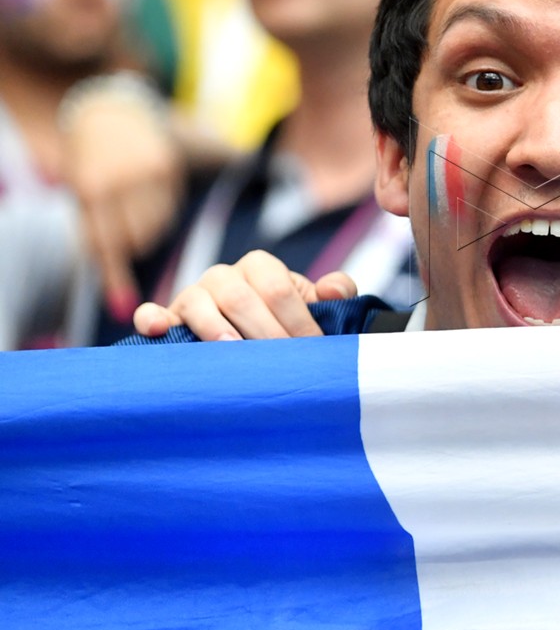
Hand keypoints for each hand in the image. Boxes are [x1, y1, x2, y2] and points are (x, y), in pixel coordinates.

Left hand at [61, 85, 182, 319]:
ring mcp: (147, 172)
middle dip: (131, 242)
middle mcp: (121, 181)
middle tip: (124, 227)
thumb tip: (120, 302)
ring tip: (133, 204)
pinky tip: (146, 190)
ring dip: (146, 226)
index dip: (115, 277)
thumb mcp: (82, 195)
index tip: (122, 307)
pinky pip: (169, 208)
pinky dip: (158, 208)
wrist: (108, 114)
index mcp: (91, 190)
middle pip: (136, 239)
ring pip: (156, 226)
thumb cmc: (89, 164)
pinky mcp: (169, 166)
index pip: (106, 244)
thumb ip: (98, 239)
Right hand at [131, 251, 358, 340]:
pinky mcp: (169, 318)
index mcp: (261, 267)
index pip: (277, 289)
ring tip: (233, 351)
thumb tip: (335, 290)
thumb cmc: (287, 322)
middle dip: (263, 331)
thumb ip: (335, 292)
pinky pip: (153, 313)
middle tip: (280, 362)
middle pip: (240, 297)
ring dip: (216, 328)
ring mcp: (193, 296)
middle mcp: (224, 276)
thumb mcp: (315, 305)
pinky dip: (153, 320)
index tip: (312, 349)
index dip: (297, 319)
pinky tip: (160, 330)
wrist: (253, 341)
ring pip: (199, 303)